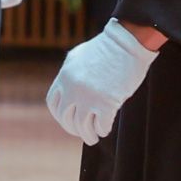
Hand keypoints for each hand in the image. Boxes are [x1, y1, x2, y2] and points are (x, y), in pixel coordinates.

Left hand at [46, 19, 158, 144]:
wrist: (126, 43)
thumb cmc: (107, 49)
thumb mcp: (79, 57)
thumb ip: (70, 74)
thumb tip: (66, 92)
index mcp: (64, 76)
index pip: (54, 104)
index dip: (59, 116)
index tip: (68, 121)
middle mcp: (73, 89)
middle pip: (66, 118)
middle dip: (73, 129)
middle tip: (82, 132)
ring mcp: (89, 97)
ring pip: (82, 127)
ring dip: (88, 135)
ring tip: (94, 137)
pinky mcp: (107, 103)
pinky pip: (101, 125)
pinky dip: (103, 130)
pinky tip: (105, 129)